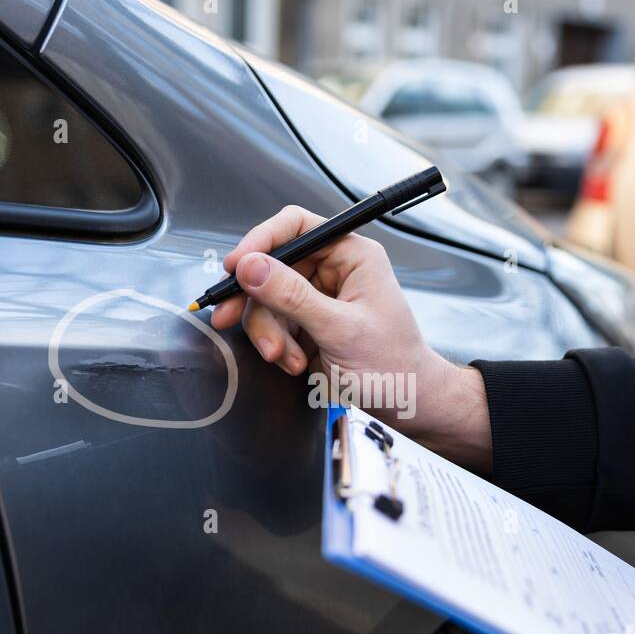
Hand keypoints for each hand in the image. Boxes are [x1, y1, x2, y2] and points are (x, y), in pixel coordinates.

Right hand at [210, 205, 490, 470]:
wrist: (406, 406)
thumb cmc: (393, 367)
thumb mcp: (339, 330)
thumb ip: (293, 297)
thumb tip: (251, 267)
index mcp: (353, 255)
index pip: (296, 226)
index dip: (261, 241)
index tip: (236, 267)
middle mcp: (335, 270)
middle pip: (273, 266)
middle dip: (257, 301)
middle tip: (228, 318)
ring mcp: (319, 298)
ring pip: (267, 299)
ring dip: (269, 332)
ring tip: (287, 358)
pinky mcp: (309, 324)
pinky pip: (274, 324)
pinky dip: (276, 345)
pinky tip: (295, 363)